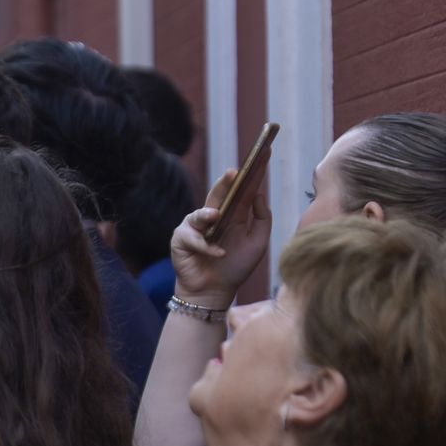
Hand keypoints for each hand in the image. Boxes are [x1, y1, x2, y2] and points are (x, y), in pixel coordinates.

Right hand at [171, 167, 271, 309]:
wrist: (214, 292)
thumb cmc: (236, 267)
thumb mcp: (258, 242)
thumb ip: (262, 218)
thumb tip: (258, 194)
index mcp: (234, 214)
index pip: (244, 189)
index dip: (254, 172)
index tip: (264, 153)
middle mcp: (214, 216)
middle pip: (220, 193)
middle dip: (226, 181)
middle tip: (234, 172)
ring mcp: (195, 227)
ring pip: (200, 213)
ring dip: (207, 214)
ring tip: (215, 216)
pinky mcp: (181, 240)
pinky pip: (192, 238)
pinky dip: (206, 246)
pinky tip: (218, 253)